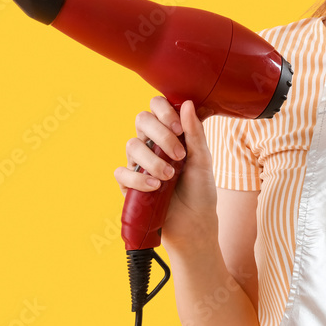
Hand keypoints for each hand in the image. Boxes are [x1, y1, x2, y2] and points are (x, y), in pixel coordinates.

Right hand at [113, 97, 219, 251]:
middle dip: (161, 134)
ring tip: (169, 176)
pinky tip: (154, 187)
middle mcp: (152, 144)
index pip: (157, 106)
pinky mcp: (129, 184)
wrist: (194, 222)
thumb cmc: (200, 189)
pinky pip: (122, 172)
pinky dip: (137, 179)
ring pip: (132, 145)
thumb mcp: (203, 160)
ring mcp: (139, 163)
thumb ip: (195, 132)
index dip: (164, 111)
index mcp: (170, 133)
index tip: (179, 129)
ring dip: (152, 160)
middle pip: (141, 119)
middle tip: (179, 155)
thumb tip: (188, 103)